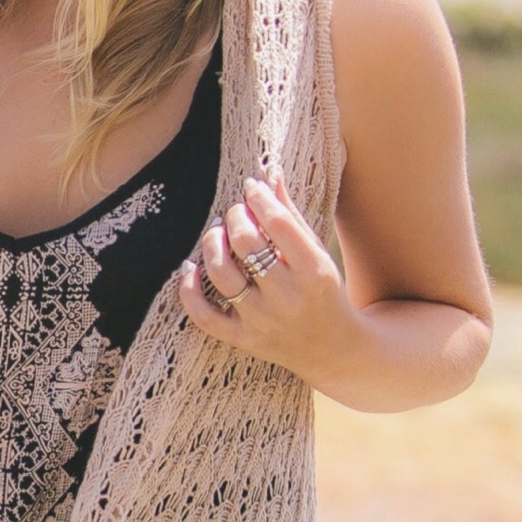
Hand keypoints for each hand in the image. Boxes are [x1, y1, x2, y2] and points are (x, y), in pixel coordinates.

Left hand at [173, 172, 353, 377]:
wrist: (332, 348)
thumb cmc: (322, 290)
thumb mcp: (316, 252)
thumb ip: (290, 214)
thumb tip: (270, 172)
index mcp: (314, 271)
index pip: (278, 223)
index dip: (259, 198)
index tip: (251, 188)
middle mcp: (288, 297)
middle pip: (246, 243)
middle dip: (235, 217)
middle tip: (235, 212)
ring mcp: (262, 321)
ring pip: (221, 273)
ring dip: (212, 243)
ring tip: (217, 231)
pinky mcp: (242, 339)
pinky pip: (203, 315)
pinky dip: (188, 289)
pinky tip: (190, 267)